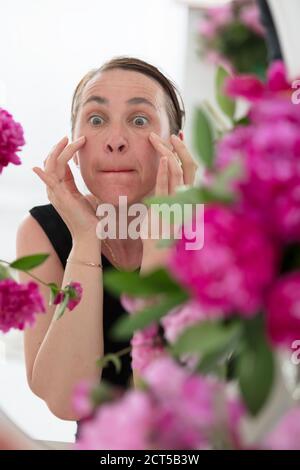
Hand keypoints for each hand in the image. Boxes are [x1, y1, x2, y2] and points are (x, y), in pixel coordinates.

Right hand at [33, 136, 99, 241]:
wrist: (90, 235)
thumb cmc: (91, 219)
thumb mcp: (88, 197)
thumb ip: (86, 186)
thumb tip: (98, 176)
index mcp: (62, 189)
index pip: (58, 165)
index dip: (64, 152)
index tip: (76, 141)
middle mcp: (55, 190)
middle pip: (52, 163)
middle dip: (59, 148)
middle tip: (69, 136)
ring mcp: (56, 194)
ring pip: (52, 167)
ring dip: (60, 152)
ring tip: (68, 141)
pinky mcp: (61, 199)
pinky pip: (49, 184)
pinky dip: (43, 175)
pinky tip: (37, 168)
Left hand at [140, 132, 197, 272]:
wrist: (160, 260)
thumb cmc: (160, 240)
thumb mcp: (162, 216)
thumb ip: (163, 200)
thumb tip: (156, 186)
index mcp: (186, 199)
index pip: (189, 170)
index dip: (184, 153)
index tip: (176, 138)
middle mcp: (188, 199)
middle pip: (189, 167)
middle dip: (181, 148)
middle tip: (172, 133)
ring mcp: (180, 203)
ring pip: (179, 172)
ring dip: (170, 153)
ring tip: (162, 138)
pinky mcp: (170, 209)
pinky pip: (169, 187)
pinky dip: (166, 170)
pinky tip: (163, 157)